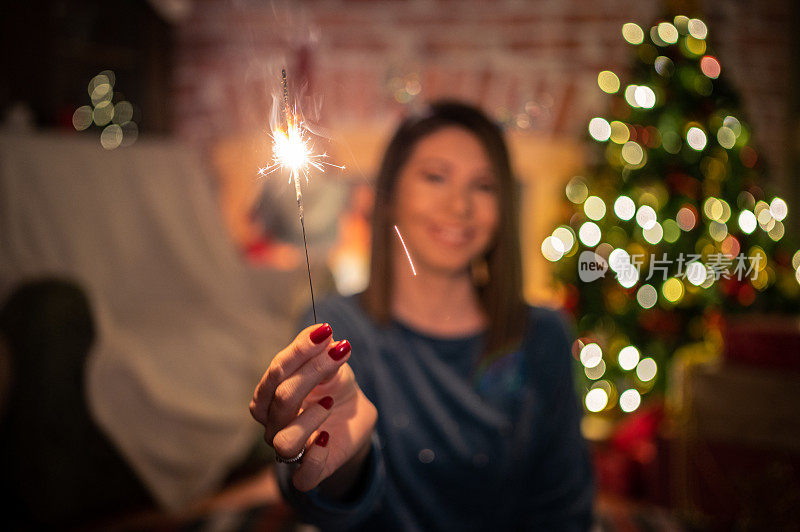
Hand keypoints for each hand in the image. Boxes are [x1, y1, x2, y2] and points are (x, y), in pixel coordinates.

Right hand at [250, 323, 376, 492]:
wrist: (354, 421)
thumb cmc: (335, 390)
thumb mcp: (335, 367)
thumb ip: (324, 352)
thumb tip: (323, 333)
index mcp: (271, 394)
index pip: (276, 371)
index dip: (299, 351)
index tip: (325, 332)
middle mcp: (274, 423)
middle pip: (281, 398)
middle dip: (311, 372)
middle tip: (339, 352)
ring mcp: (291, 450)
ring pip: (283, 440)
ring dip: (308, 418)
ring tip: (330, 401)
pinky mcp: (310, 473)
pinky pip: (303, 477)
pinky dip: (315, 458)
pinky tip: (329, 437)